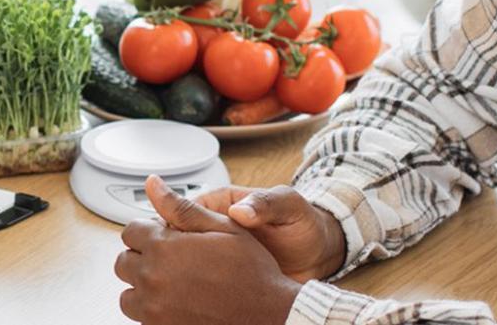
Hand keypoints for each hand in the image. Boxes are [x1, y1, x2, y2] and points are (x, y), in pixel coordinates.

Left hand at [115, 176, 302, 324]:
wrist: (271, 315)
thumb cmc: (252, 273)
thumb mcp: (222, 227)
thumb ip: (181, 206)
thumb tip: (153, 184)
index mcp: (164, 247)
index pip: (130, 231)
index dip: (149, 232)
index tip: (165, 239)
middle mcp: (152, 278)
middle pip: (124, 263)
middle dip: (143, 258)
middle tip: (171, 262)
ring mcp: (154, 308)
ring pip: (128, 295)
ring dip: (143, 288)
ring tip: (172, 285)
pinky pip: (141, 318)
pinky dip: (153, 311)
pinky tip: (178, 304)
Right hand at [192, 184, 346, 281]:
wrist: (319, 254)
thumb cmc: (304, 224)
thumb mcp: (289, 206)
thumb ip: (265, 204)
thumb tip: (239, 211)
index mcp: (222, 203)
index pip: (185, 210)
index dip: (177, 223)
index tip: (179, 239)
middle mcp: (215, 228)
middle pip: (181, 237)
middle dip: (180, 250)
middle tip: (191, 265)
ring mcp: (218, 252)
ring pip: (189, 260)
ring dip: (189, 270)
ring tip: (203, 282)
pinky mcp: (226, 274)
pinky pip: (206, 280)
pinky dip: (203, 286)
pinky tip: (213, 293)